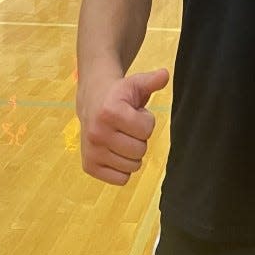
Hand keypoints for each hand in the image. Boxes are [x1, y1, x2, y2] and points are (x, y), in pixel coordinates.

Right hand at [80, 67, 168, 184]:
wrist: (92, 102)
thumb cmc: (119, 95)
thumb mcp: (136, 83)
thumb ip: (152, 80)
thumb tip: (165, 74)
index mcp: (109, 112)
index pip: (147, 129)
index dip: (146, 121)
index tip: (135, 113)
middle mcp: (97, 133)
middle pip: (140, 150)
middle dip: (139, 139)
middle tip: (128, 127)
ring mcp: (92, 151)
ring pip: (132, 166)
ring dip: (132, 154)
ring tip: (122, 137)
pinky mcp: (89, 166)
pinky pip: (121, 179)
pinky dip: (123, 169)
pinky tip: (115, 151)